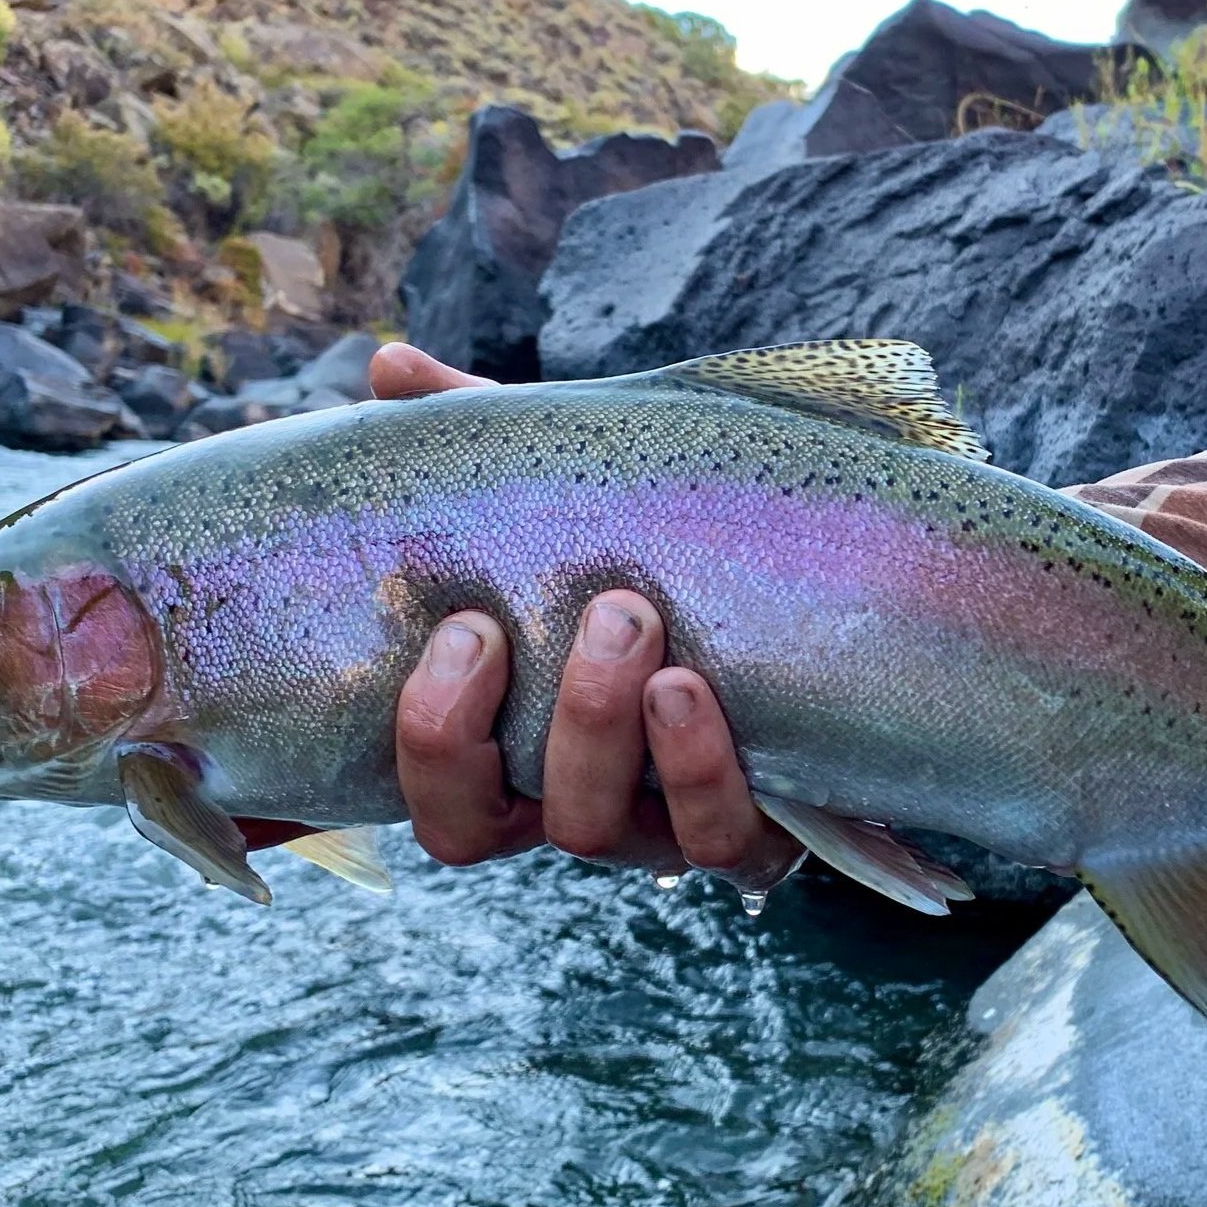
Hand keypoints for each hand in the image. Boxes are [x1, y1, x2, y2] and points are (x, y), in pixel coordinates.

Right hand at [370, 342, 804, 890]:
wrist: (813, 612)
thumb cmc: (659, 563)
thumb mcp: (572, 504)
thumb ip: (484, 442)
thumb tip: (393, 367)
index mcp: (509, 746)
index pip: (436, 797)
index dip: (430, 737)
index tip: (465, 625)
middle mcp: (569, 801)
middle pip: (480, 831)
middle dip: (495, 724)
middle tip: (548, 613)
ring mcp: (655, 827)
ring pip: (596, 833)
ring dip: (596, 726)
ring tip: (630, 618)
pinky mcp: (749, 831)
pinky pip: (716, 840)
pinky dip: (699, 771)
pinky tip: (690, 686)